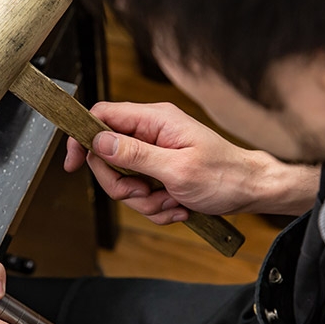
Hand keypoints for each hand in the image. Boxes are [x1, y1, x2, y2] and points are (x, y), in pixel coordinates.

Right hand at [64, 101, 269, 223]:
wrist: (251, 191)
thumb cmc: (225, 175)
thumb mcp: (177, 168)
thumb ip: (134, 154)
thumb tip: (98, 141)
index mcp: (154, 120)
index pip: (101, 116)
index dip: (82, 138)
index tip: (73, 164)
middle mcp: (151, 132)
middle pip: (107, 157)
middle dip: (123, 185)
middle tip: (146, 193)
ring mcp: (154, 153)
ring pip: (122, 181)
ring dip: (144, 200)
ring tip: (172, 201)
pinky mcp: (158, 172)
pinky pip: (139, 194)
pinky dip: (156, 207)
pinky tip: (177, 206)